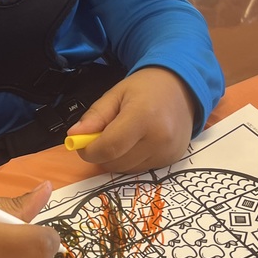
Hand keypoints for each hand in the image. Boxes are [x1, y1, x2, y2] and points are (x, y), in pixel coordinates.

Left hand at [65, 67, 196, 173]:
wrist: (183, 88)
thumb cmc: (146, 88)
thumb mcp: (116, 93)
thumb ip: (95, 116)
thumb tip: (74, 137)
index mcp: (143, 116)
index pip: (108, 147)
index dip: (89, 151)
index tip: (82, 144)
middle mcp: (159, 139)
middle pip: (116, 162)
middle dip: (101, 153)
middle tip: (103, 135)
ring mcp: (168, 152)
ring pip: (126, 169)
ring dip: (116, 158)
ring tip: (123, 136)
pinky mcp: (172, 160)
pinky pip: (140, 169)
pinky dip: (131, 160)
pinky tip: (137, 142)